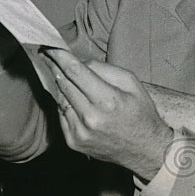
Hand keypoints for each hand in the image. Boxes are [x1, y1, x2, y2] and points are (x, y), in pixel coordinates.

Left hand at [42, 48, 172, 180]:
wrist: (145, 149)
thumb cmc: (141, 113)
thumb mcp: (132, 84)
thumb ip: (105, 70)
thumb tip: (79, 62)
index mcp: (108, 100)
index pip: (75, 72)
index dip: (59, 56)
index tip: (50, 46)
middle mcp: (90, 117)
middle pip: (63, 84)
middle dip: (55, 67)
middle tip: (49, 55)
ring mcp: (79, 132)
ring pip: (59, 99)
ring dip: (59, 85)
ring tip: (58, 73)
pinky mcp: (73, 142)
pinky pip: (61, 115)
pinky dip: (64, 103)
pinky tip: (71, 97)